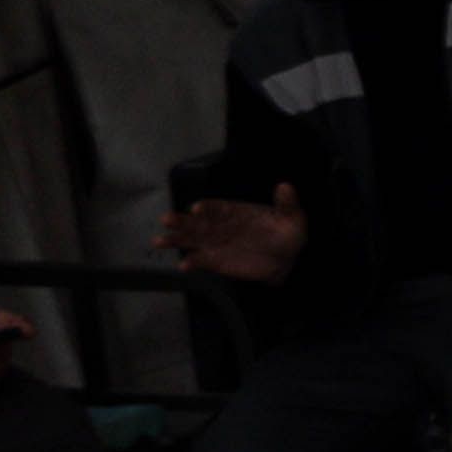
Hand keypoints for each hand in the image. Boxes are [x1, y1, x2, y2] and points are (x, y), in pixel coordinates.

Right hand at [162, 190, 305, 286]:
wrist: (287, 258)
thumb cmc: (286, 233)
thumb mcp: (292, 217)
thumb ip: (287, 203)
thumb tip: (286, 186)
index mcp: (234, 211)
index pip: (217, 207)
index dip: (207, 207)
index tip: (197, 208)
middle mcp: (219, 225)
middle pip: (196, 222)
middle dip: (181, 221)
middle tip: (166, 220)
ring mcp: (215, 243)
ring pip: (190, 240)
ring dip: (175, 240)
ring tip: (160, 241)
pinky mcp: (215, 261)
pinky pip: (199, 261)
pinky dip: (191, 263)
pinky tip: (183, 265)